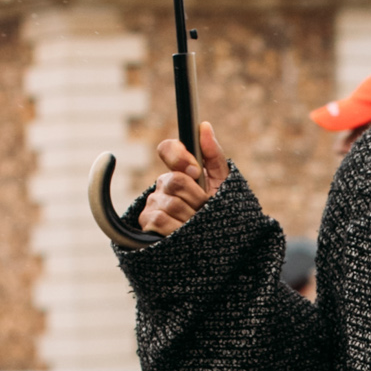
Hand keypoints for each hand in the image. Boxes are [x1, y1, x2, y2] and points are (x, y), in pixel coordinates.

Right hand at [139, 121, 226, 236]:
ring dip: (191, 217)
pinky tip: (185, 234)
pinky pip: (158, 220)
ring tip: (199, 225)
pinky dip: (177, 229)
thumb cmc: (221, 212)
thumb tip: (204, 126)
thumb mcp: (223, 183)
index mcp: (180, 171)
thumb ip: (213, 155)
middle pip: (175, 181)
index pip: (167, 149)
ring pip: (170, 203)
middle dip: (196, 197)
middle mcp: (163, 186)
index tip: (195, 172)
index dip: (180, 157)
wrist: (218, 244)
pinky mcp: (147, 225)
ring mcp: (153, 204)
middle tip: (205, 209)